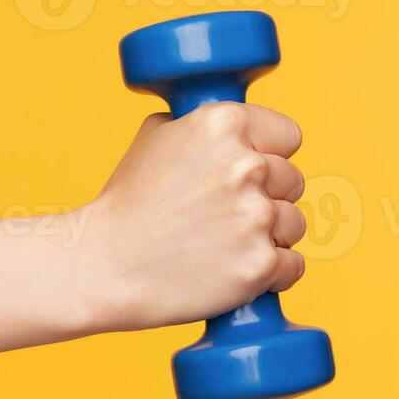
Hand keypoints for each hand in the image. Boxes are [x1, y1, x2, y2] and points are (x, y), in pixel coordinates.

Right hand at [83, 102, 308, 332]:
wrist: (103, 265)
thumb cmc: (126, 205)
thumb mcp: (153, 138)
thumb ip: (199, 126)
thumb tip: (230, 127)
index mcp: (224, 124)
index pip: (288, 136)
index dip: (269, 155)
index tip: (250, 173)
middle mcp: (246, 165)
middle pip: (294, 181)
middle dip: (267, 198)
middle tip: (224, 216)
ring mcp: (255, 216)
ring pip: (294, 224)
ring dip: (269, 237)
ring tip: (224, 245)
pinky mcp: (259, 265)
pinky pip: (292, 266)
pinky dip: (269, 275)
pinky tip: (233, 271)